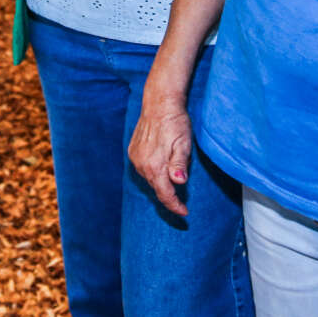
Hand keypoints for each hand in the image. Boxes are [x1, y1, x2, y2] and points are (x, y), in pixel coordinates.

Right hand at [128, 90, 193, 216]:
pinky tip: (161, 167)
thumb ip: (179, 164)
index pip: (165, 194)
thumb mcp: (184, 144)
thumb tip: (179, 181)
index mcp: (155, 165)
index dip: (175, 206)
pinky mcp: (132, 151)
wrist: (160, 103)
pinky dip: (153, 172)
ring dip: (161, 183)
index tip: (184, 212)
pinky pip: (143, 169)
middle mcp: (141, 164)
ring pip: (149, 179)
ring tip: (173, 180)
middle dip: (169, 196)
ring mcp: (135, 157)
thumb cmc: (175, 123)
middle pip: (157, 188)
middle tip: (182, 199)